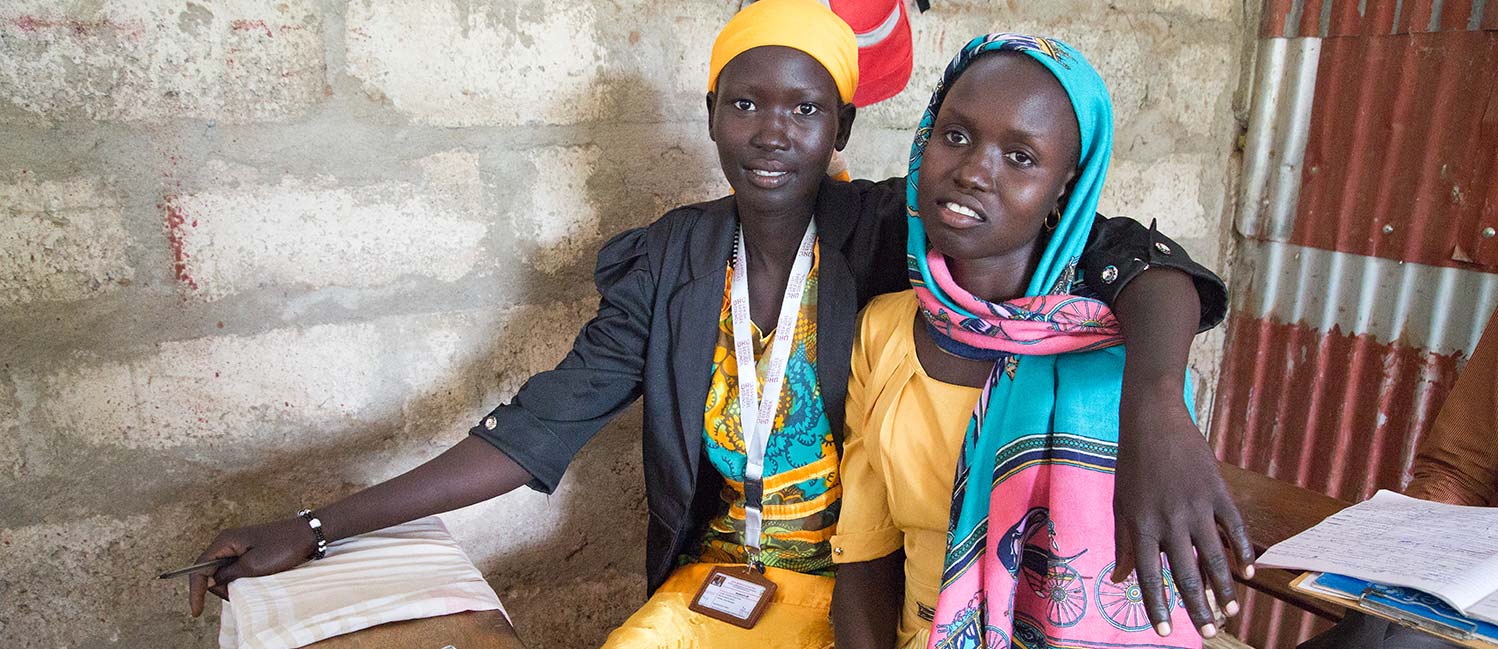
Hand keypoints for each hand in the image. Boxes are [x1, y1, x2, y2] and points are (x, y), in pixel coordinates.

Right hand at [188, 517, 315, 616]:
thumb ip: (228, 575)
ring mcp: (239, 546)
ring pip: (223, 571)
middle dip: (217, 588)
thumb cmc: (282, 547)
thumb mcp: (253, 566)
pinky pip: (236, 568)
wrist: (307, 534)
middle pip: (209, 571)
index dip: (196, 590)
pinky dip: (239, 579)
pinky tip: (251, 583)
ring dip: (230, 584)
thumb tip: (212, 581)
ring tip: (248, 588)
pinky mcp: (249, 550)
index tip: (197, 610)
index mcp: (225, 541)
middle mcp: (228, 542)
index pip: (199, 568)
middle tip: (235, 597)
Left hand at [1111, 387, 1253, 638]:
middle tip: (1209, 632)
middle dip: (1198, 607)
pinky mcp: (1217, 491)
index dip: (1158, 606)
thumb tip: (1120, 580)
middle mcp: (1169, 519)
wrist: (1152, 420)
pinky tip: (1248, 573)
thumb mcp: (1121, 504)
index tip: (1166, 632)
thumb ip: (1124, 544)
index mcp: (1141, 524)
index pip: (1149, 576)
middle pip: (1187, 573)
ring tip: (1231, 611)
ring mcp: (1196, 505)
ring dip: (1225, 588)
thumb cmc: (1132, 465)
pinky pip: (1234, 528)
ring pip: (1215, 557)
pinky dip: (1243, 552)